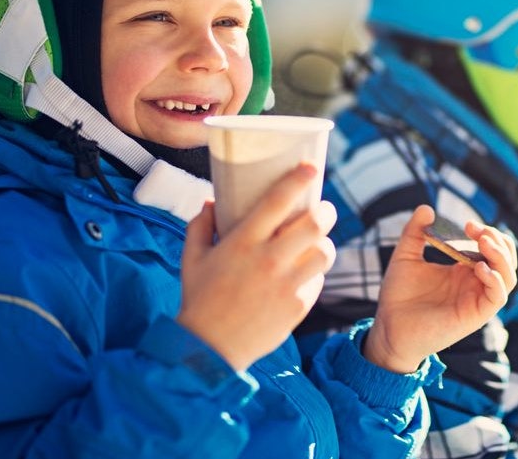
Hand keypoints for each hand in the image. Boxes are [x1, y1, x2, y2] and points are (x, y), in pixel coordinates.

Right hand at [177, 163, 336, 371]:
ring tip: (317, 242)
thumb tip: (211, 202)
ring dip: (325, 243)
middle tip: (324, 209)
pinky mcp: (297, 307)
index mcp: (242, 243)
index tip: (311, 167)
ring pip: (325, 252)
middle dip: (326, 210)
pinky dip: (315, 274)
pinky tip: (305, 273)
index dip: (298, 180)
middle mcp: (268, 260)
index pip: (277, 202)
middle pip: (315, 224)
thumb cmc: (199, 299)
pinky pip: (318, 281)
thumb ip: (200, 226)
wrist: (208, 349)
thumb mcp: (192, 259)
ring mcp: (285, 285)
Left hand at [363, 206, 516, 373]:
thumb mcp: (405, 256)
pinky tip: (479, 267)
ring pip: (508, 277)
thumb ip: (415, 232)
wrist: (388, 327)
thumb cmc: (398, 296)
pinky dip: (495, 279)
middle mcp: (475, 284)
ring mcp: (477, 300)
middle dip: (497, 239)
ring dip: (501, 256)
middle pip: (506, 259)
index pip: (491, 248)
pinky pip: (498, 297)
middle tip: (475, 229)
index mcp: (464, 270)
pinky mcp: (476, 315)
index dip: (487, 232)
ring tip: (483, 242)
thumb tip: (426, 208)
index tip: (467, 224)